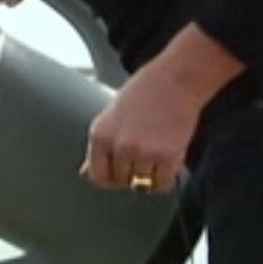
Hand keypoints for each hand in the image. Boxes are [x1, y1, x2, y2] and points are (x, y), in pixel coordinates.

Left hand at [80, 63, 199, 193]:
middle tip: (142, 156)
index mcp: (100, 135)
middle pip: (120, 181)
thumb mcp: (111, 115)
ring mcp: (144, 152)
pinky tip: (166, 163)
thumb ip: (100, 146)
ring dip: (149, 176)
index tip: (118, 173)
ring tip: (155, 154)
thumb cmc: (144, 92)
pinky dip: (165, 178)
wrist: (176, 79)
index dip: (109, 177)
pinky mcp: (168, 156)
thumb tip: (86, 173)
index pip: (97, 176)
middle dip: (130, 174)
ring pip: (141, 184)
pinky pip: (163, 184)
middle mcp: (119, 146)